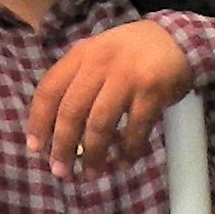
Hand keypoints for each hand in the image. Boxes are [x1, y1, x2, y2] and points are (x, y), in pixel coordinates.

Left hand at [25, 17, 198, 173]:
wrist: (177, 39)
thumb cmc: (131, 54)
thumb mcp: (99, 56)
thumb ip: (79, 82)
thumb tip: (61, 131)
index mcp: (81, 55)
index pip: (49, 90)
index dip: (39, 121)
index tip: (36, 148)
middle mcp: (99, 63)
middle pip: (71, 112)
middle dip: (63, 146)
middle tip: (61, 171)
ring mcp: (126, 76)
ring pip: (100, 124)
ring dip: (94, 155)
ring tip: (92, 174)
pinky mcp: (151, 90)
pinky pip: (135, 128)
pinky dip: (128, 150)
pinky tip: (124, 163)